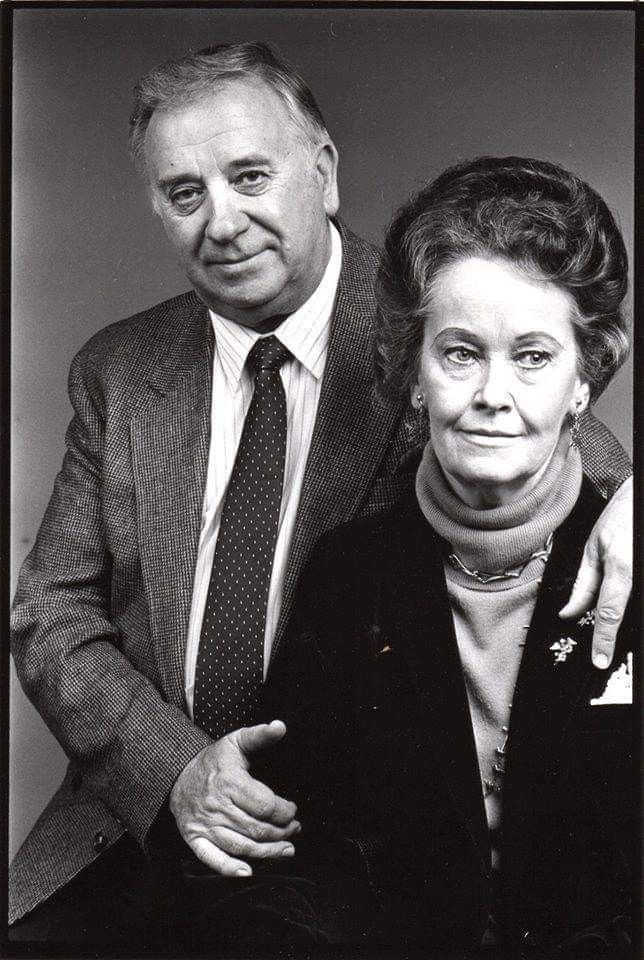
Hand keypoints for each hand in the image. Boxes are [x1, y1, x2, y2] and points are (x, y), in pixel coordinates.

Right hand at [169, 719, 299, 876]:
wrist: (177, 774)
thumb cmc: (214, 760)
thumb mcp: (236, 741)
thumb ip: (260, 735)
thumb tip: (280, 726)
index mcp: (229, 781)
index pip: (265, 805)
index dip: (285, 812)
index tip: (293, 811)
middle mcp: (217, 805)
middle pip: (256, 828)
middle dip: (281, 833)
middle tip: (294, 830)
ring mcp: (205, 825)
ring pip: (241, 846)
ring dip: (267, 852)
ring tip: (286, 850)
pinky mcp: (195, 838)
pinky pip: (213, 858)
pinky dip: (230, 868)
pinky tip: (248, 872)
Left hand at [559, 476, 631, 668]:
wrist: (643, 499)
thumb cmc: (621, 517)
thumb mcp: (593, 547)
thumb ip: (584, 584)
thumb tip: (569, 613)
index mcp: (620, 567)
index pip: (608, 612)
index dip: (603, 640)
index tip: (599, 660)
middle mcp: (640, 573)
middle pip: (628, 614)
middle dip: (618, 627)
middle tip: (607, 635)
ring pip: (636, 608)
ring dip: (627, 605)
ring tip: (619, 587)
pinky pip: (641, 600)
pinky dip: (632, 599)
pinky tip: (626, 584)